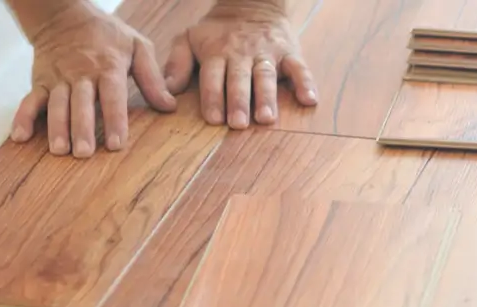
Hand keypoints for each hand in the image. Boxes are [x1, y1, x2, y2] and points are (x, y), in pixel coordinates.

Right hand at [10, 3, 175, 157]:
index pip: (112, 95)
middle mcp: (82, 74)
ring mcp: (59, 79)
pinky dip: (23, 118)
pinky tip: (20, 137)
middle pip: (81, 103)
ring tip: (59, 150)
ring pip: (56, 105)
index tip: (117, 144)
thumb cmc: (106, 35)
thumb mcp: (137, 46)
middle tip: (84, 153)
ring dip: (56, 127)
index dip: (115, 119)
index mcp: (109, 66)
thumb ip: (152, 77)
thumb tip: (169, 106)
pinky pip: (30, 101)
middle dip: (82, 128)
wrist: (64, 15)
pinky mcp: (41, 82)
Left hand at [165, 1, 316, 128]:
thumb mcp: (189, 37)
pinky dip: (306, 83)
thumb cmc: (217, 30)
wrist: (251, 1)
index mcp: (216, 52)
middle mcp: (241, 53)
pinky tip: (309, 100)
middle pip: (239, 79)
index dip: (213, 97)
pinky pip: (299, 67)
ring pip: (266, 76)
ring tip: (266, 118)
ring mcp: (267, 52)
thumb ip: (177, 63)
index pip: (213, 77)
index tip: (213, 119)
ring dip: (266, 97)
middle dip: (238, 101)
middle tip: (238, 124)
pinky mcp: (289, 52)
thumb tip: (167, 90)